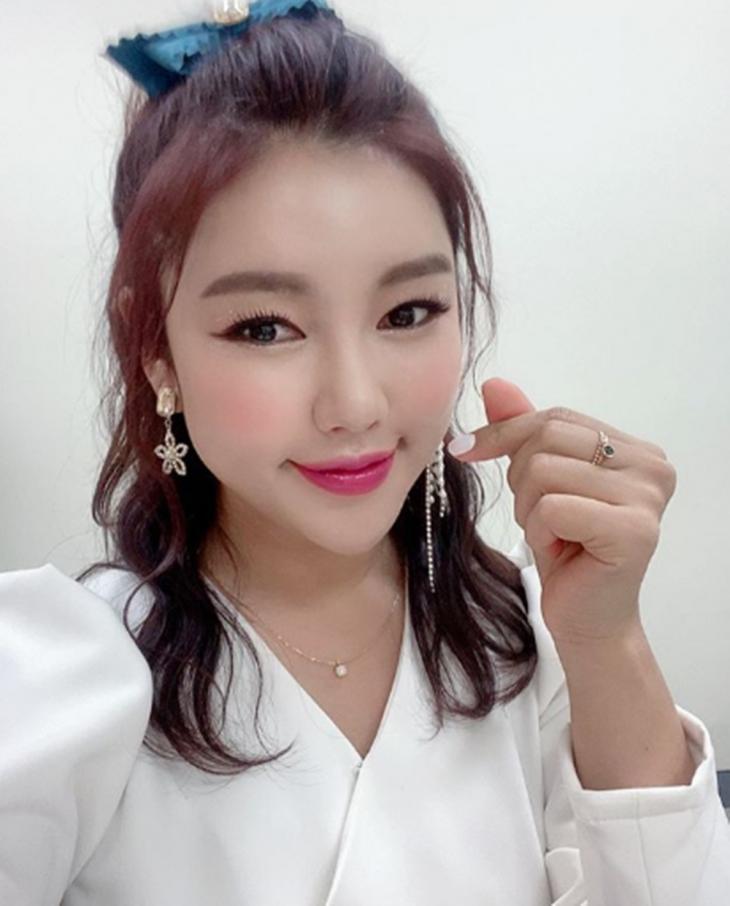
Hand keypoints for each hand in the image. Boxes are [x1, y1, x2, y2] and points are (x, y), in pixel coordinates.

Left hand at [447, 378, 677, 645]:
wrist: (585, 620)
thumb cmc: (566, 551)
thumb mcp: (538, 482)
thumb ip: (523, 431)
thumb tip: (493, 384)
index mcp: (636, 449)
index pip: (556, 416)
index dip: (506, 432)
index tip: (465, 450)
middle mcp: (652, 466)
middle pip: (547, 437)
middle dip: (521, 478)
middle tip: (539, 517)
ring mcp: (648, 498)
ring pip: (543, 471)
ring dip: (529, 509)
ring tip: (552, 535)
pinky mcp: (634, 531)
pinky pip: (552, 507)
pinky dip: (539, 531)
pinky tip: (560, 551)